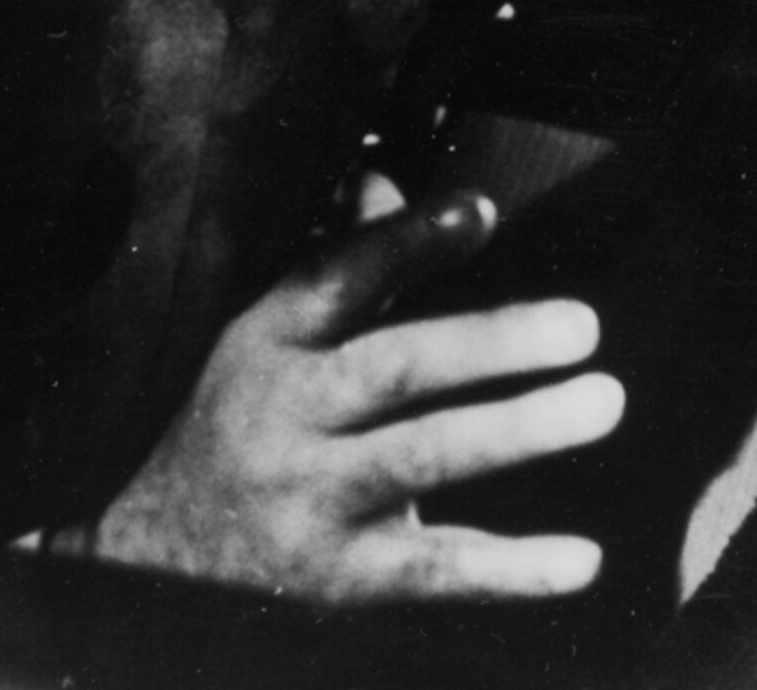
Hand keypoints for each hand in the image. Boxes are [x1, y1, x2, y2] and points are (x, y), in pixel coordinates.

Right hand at [93, 175, 625, 604]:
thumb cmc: (239, 420)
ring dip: (516, 431)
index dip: (406, 241)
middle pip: (392, 370)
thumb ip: (343, 263)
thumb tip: (387, 177)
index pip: (335, 278)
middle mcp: (285, 417)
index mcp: (270, 342)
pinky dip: (511, 570)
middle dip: (489, 343)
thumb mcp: (269, 337)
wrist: (156, 552)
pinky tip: (582, 559)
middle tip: (582, 325)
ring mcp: (310, 501)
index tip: (481, 211)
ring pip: (419, 460)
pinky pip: (434, 570)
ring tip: (600, 402)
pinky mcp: (341, 578)